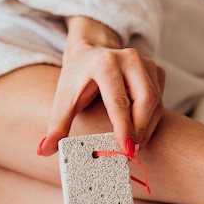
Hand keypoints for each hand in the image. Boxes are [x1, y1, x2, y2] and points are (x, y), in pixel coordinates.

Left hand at [38, 17, 164, 155]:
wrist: (90, 51)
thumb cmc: (77, 77)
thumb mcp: (63, 99)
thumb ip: (56, 126)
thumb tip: (43, 151)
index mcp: (105, 63)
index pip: (119, 101)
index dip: (125, 128)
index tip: (127, 150)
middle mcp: (129, 58)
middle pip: (146, 101)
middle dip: (140, 130)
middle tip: (131, 153)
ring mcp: (146, 62)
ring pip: (156, 103)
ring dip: (147, 128)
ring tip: (134, 145)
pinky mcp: (157, 69)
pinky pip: (160, 100)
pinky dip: (151, 119)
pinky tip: (138, 128)